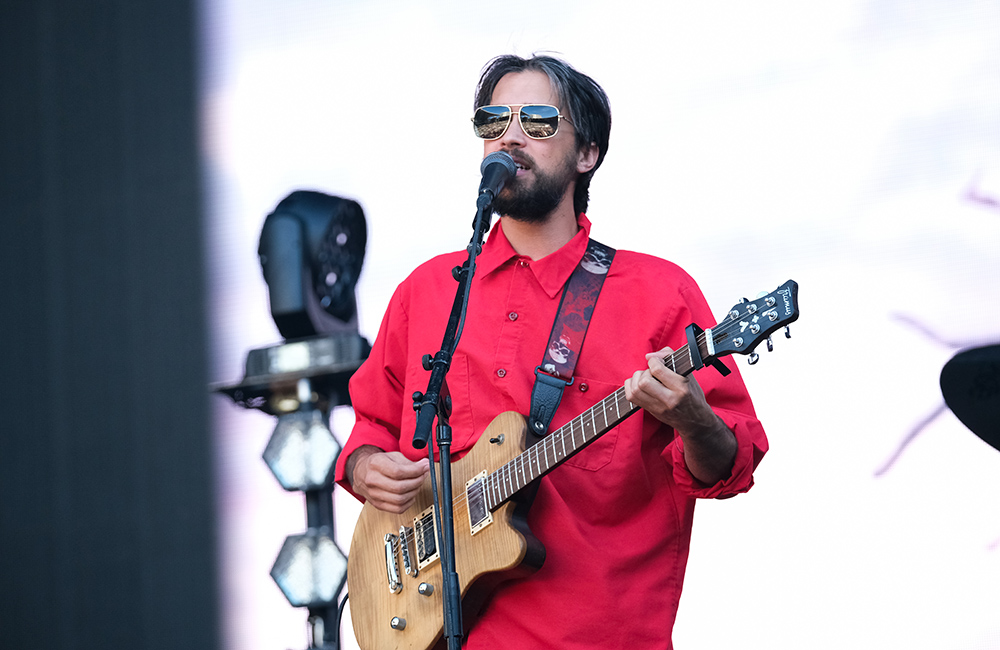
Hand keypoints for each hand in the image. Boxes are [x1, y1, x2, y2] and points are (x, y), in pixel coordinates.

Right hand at [348, 446, 429, 513]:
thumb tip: (424, 466)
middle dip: (417, 481)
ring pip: (400, 499)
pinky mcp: (378, 505)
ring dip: (415, 492)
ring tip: (418, 483)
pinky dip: (409, 502)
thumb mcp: (392, 456)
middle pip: (400, 487)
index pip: (398, 471)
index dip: (416, 470)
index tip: (425, 467)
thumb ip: (408, 461)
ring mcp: (374, 494)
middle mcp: (372, 480)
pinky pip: (398, 509)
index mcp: (375, 464)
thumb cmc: (378, 464)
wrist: (362, 473)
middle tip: (423, 475)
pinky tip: (411, 494)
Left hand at [624, 347, 736, 483]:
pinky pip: (632, 398)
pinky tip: (638, 384)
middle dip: (644, 372)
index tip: (657, 361)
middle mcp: (669, 399)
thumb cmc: (693, 395)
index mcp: (681, 387)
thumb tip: (649, 356)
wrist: (695, 422)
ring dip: (636, 379)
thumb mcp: (688, 375)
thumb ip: (671, 358)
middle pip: (644, 382)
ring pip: (635, 390)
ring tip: (644, 378)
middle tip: (651, 372)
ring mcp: (658, 407)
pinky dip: (631, 387)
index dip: (654, 361)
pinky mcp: (651, 411)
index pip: (658, 370)